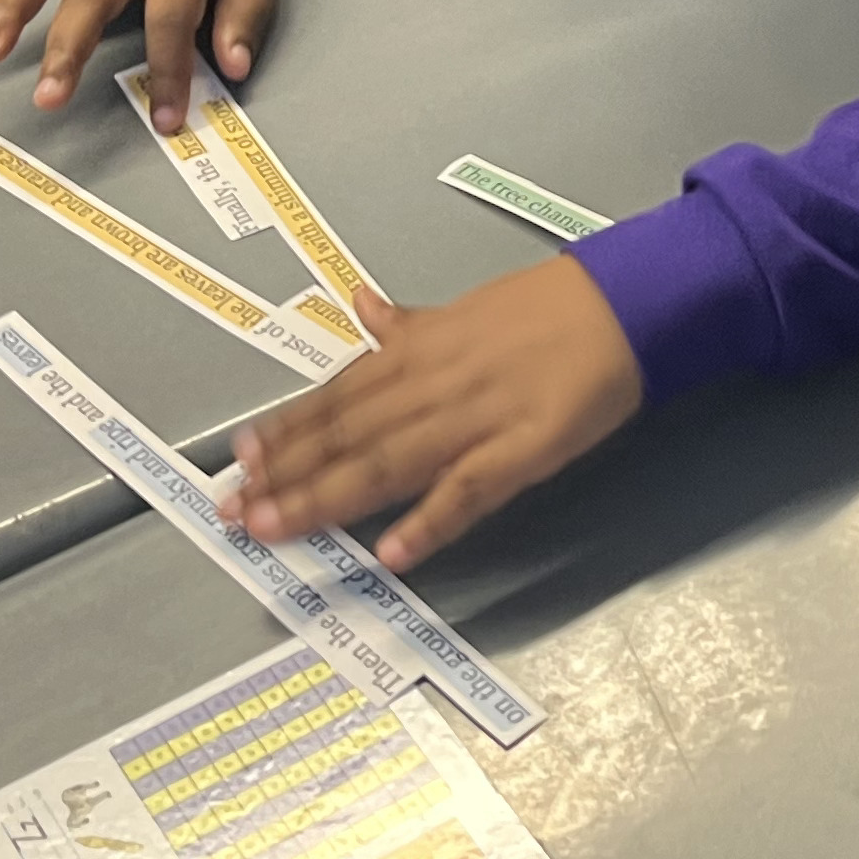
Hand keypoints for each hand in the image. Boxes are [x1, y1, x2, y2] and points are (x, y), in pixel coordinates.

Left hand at [231, 258, 645, 568]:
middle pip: (349, 434)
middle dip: (289, 473)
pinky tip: (393, 553)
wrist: (622, 305)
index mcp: (417, 351)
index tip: (240, 459)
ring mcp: (475, 420)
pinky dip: (429, 521)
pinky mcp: (523, 451)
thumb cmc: (543, 310)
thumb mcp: (464, 310)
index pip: (338, 394)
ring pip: (388, 462)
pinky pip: (468, 490)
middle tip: (235, 511)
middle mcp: (431, 385)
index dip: (288, 429)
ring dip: (329, 497)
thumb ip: (408, 323)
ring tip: (278, 527)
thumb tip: (361, 307)